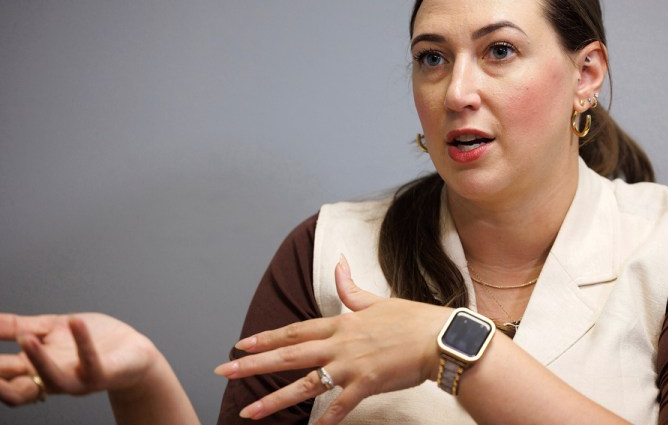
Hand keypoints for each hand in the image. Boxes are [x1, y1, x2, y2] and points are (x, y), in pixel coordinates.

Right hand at [0, 312, 160, 406]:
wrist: (135, 354)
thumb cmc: (95, 341)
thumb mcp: (51, 329)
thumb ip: (19, 326)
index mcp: (35, 369)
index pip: (0, 376)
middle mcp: (51, 379)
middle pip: (16, 390)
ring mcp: (77, 379)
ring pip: (51, 379)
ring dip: (38, 360)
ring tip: (26, 338)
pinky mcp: (102, 374)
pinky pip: (90, 361)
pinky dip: (82, 341)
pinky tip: (74, 320)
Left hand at [214, 256, 452, 423]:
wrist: (440, 338)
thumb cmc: (411, 319)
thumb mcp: (376, 300)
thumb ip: (350, 288)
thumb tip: (338, 263)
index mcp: (341, 323)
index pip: (295, 331)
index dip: (266, 337)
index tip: (240, 345)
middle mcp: (340, 344)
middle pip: (289, 354)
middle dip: (254, 364)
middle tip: (224, 372)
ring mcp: (351, 365)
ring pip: (305, 383)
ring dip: (275, 398)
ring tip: (249, 411)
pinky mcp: (367, 385)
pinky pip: (340, 406)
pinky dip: (325, 420)